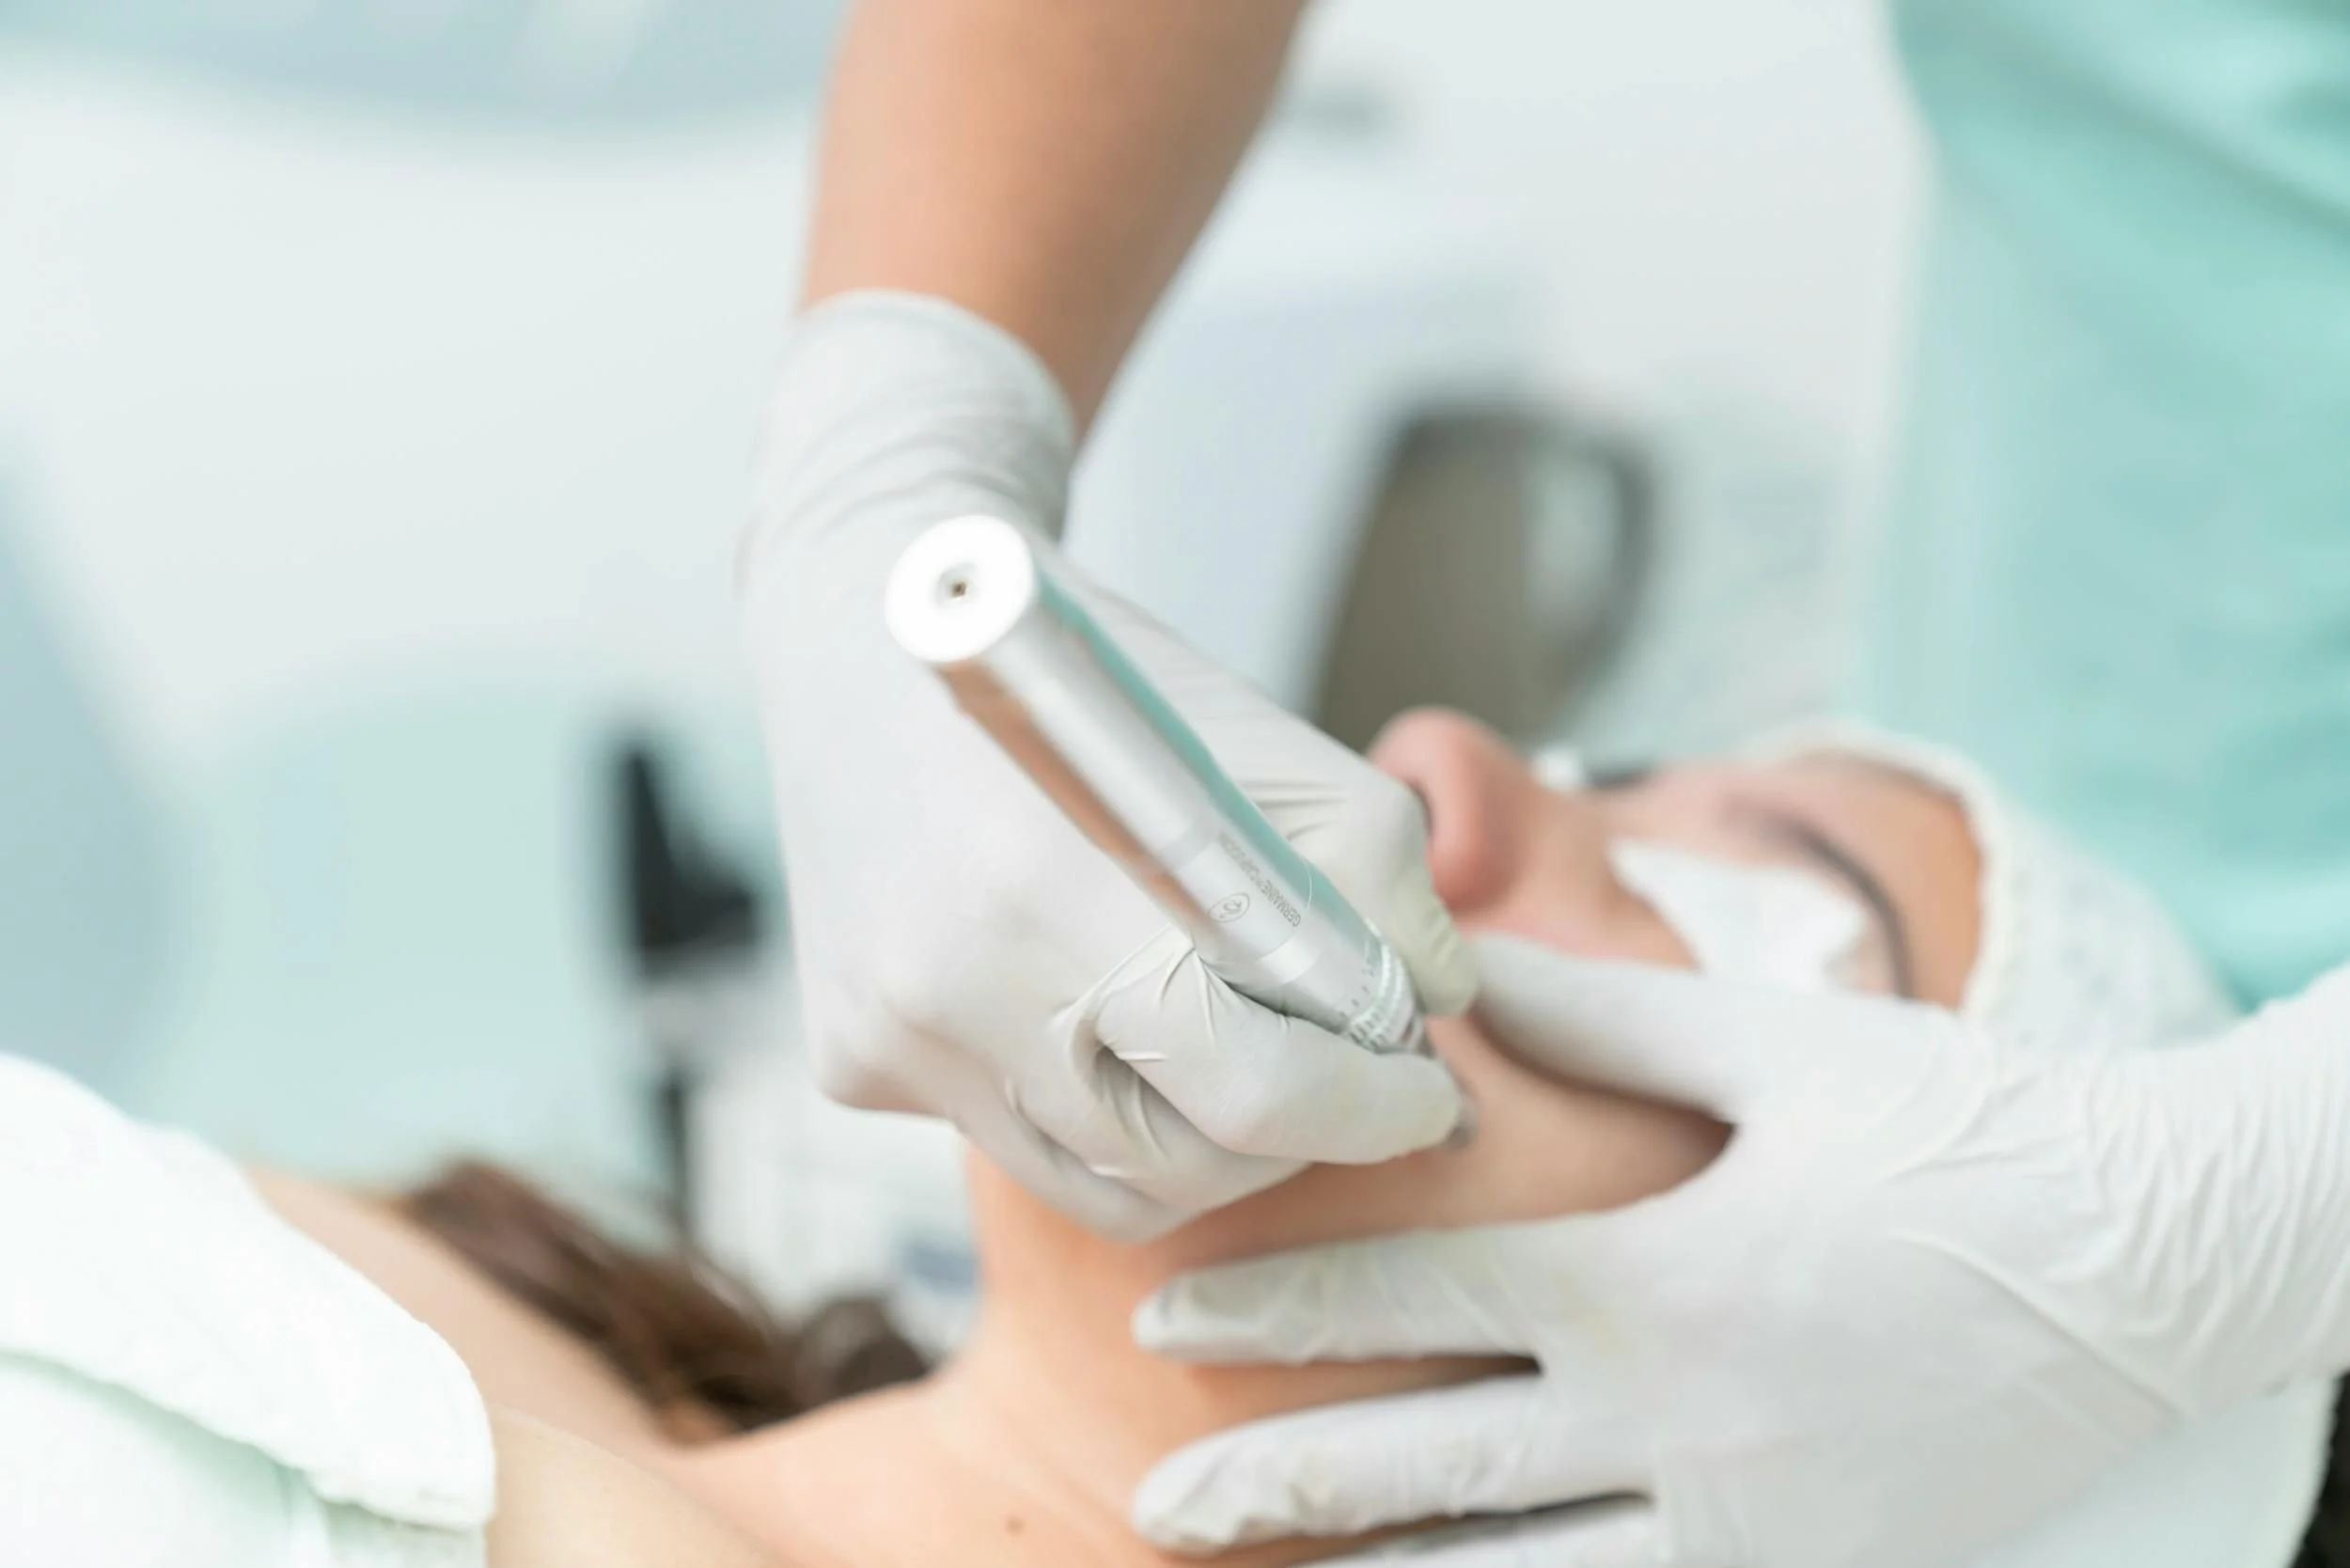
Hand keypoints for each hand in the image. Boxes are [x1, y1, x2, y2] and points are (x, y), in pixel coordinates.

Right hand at [741, 293, 1472, 1239]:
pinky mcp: (850, 1062)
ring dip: (1198, 1142)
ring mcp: (891, 1041)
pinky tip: (1097, 1003)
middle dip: (1294, 1136)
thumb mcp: (1276, 748)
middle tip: (1346, 1079)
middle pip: (1181, 1165)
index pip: (1252, 1093)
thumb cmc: (1091, 683)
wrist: (868, 629)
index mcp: (1056, 896)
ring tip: (1240, 1051)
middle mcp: (951, 993)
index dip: (1365, 1111)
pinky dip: (1089, 1100)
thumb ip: (1380, 892)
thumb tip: (1430, 1015)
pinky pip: (1014, 1135)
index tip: (1423, 1095)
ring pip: (1098, 1182)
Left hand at [1130, 936, 2349, 1564]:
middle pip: (1430, 1467)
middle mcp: (1683, 1419)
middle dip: (1274, 1483)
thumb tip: (1446, 959)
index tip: (1164, 1312)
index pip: (1415, 1298)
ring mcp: (1747, 1522)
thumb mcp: (1777, 1048)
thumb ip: (1595, 1014)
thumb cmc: (1963, 1130)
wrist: (2160, 1262)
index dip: (1273, 1306)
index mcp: (1656, 1275)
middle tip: (1154, 1498)